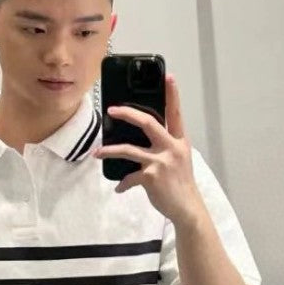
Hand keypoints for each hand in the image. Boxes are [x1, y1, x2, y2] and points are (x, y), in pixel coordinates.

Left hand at [93, 73, 200, 220]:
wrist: (187, 208)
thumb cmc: (181, 183)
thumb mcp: (179, 159)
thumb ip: (165, 146)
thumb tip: (144, 140)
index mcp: (179, 141)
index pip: (175, 113)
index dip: (172, 94)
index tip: (168, 76)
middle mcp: (171, 148)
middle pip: (148, 122)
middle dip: (128, 114)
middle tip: (112, 110)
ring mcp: (160, 162)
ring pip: (129, 150)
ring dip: (110, 150)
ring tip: (97, 153)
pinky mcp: (150, 177)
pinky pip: (130, 177)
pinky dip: (123, 183)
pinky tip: (120, 188)